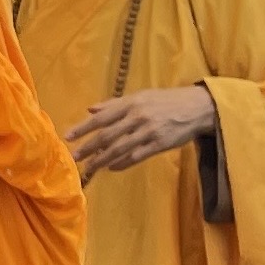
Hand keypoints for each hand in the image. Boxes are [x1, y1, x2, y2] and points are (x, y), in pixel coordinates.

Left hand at [64, 83, 218, 177]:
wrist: (197, 107)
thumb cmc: (165, 100)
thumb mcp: (140, 96)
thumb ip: (114, 104)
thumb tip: (90, 109)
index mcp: (130, 103)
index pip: (101, 118)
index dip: (83, 128)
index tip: (68, 137)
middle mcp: (137, 117)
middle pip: (107, 135)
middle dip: (88, 147)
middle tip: (74, 157)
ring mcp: (148, 132)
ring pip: (119, 149)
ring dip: (102, 159)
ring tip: (89, 167)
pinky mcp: (159, 144)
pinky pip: (136, 156)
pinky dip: (122, 163)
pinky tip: (111, 168)